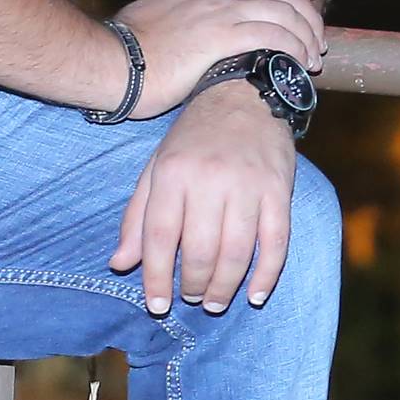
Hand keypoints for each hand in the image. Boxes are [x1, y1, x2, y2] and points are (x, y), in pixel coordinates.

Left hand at [114, 83, 298, 315]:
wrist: (246, 93)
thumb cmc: (194, 137)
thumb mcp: (156, 167)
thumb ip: (137, 216)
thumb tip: (120, 264)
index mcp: (173, 172)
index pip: (159, 237)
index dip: (156, 278)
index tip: (157, 307)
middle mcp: (209, 179)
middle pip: (199, 250)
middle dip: (193, 285)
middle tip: (191, 297)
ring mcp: (248, 185)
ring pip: (236, 252)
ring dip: (225, 287)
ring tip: (215, 301)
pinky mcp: (279, 189)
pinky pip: (275, 241)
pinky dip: (266, 274)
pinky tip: (255, 295)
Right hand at [116, 0, 326, 116]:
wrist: (106, 62)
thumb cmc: (124, 53)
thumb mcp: (153, 22)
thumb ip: (175, 17)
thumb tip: (179, 25)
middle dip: (305, 10)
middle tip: (319, 33)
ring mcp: (217, 12)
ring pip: (280, 11)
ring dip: (305, 33)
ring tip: (314, 55)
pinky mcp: (220, 37)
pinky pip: (272, 34)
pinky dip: (293, 46)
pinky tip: (300, 62)